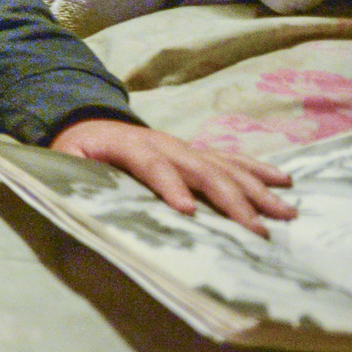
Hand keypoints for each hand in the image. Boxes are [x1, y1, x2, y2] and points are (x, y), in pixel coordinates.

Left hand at [51, 117, 294, 235]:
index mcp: (130, 148)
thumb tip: (72, 204)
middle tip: (257, 230)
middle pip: (202, 171)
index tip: (188, 211)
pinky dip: (259, 170)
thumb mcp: (65, 160)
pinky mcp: (196, 152)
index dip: (170, 187)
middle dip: (232, 200)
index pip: (153, 167)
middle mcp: (165, 145)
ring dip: (257, 190)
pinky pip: (232, 159)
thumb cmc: (77, 150)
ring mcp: (185, 147)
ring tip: (285, 212)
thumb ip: (72, 178)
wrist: (88, 121)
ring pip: (226, 167)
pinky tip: (285, 182)